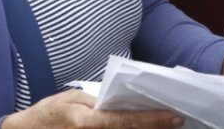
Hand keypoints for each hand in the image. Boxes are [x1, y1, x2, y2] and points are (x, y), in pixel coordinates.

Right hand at [3, 90, 182, 128]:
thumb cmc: (48, 114)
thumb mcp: (72, 98)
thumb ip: (98, 102)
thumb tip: (121, 103)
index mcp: (89, 122)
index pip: (128, 121)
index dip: (153, 119)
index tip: (175, 116)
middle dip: (155, 128)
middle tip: (176, 121)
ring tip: (162, 125)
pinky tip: (141, 128)